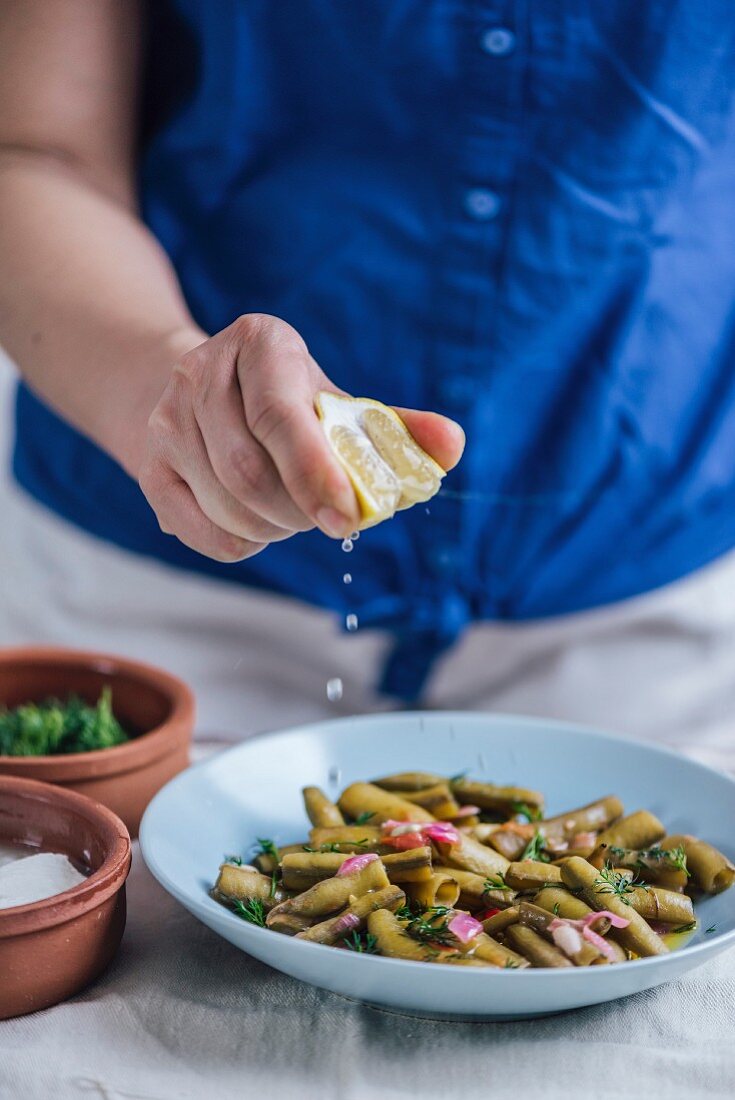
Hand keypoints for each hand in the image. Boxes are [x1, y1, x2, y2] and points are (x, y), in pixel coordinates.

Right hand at [138, 314, 464, 561]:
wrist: (203, 390)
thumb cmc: (287, 400)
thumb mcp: (338, 401)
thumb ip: (394, 427)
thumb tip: (450, 445)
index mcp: (259, 343)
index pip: (279, 416)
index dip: (315, 473)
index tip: (348, 519)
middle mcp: (200, 373)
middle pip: (248, 472)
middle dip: (300, 511)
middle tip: (329, 517)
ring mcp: (165, 421)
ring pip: (226, 505)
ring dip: (275, 528)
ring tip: (296, 513)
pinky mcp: (149, 468)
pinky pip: (201, 531)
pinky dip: (244, 543)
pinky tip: (261, 524)